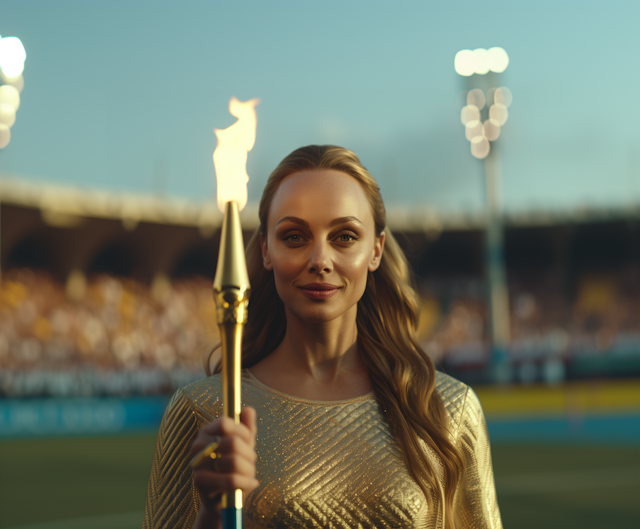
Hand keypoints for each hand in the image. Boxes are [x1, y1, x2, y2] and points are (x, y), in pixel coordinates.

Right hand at [191, 407, 258, 526]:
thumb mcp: (244, 445)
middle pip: (232, 442)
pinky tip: (251, 483)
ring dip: (248, 469)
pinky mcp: (200, 482)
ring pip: (234, 462)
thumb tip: (248, 409)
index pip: (224, 423)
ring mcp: (197, 464)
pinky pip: (231, 480)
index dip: (241, 431)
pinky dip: (246, 482)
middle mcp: (198, 445)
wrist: (224, 498)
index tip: (248, 440)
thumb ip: (247, 427)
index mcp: (207, 432)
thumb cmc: (235, 466)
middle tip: (251, 461)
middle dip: (249, 454)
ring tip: (249, 474)